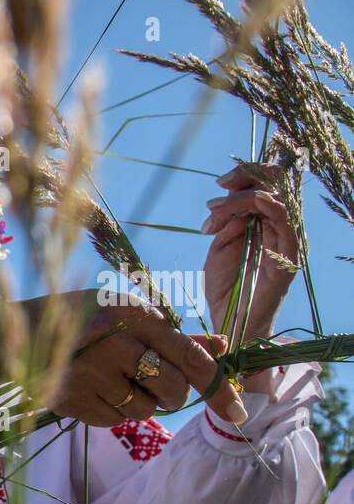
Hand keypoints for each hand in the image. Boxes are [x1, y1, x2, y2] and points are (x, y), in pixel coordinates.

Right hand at [0, 290, 246, 427]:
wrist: (11, 336)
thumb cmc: (78, 319)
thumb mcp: (125, 315)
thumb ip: (173, 335)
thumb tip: (221, 346)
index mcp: (135, 313)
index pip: (193, 358)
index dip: (220, 389)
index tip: (239, 413)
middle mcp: (117, 341)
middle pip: (174, 390)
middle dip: (174, 396)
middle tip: (157, 387)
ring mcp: (94, 372)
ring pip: (146, 408)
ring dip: (140, 402)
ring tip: (115, 380)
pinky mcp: (75, 399)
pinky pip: (116, 419)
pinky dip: (113, 410)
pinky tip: (93, 389)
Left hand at [202, 163, 298, 350]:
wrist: (232, 326)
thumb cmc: (225, 290)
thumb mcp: (219, 250)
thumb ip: (227, 224)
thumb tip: (227, 202)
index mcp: (265, 225)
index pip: (266, 187)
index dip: (245, 177)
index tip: (220, 183)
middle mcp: (281, 229)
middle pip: (277, 184)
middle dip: (247, 177)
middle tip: (220, 188)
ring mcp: (287, 241)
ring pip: (277, 198)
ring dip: (243, 197)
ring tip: (214, 209)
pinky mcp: (289, 256)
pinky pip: (284, 221)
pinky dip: (261, 207)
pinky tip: (235, 212)